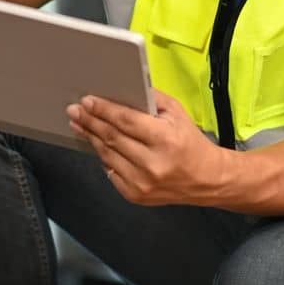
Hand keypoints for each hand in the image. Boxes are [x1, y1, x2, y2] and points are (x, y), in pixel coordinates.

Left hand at [66, 90, 230, 206]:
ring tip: (80, 123)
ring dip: (91, 137)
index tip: (88, 101)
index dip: (104, 110)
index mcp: (165, 140)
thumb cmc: (191, 143)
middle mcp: (152, 163)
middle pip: (112, 137)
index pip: (126, 121)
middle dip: (91, 121)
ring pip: (107, 155)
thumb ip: (152, 100)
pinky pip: (110, 171)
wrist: (207, 180)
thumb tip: (124, 89)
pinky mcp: (135, 195)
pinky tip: (96, 143)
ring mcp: (142, 182)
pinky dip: (102, 156)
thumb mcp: (177, 113)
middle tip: (76, 110)